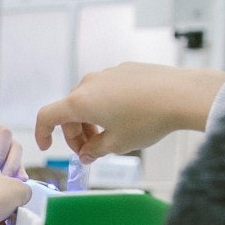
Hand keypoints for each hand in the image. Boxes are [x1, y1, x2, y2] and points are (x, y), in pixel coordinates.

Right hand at [33, 63, 224, 161]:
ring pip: (89, 100)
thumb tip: (87, 154)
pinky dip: (107, 106)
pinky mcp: (125, 70)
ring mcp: (108, 74)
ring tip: (111, 137)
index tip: (47, 147)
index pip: (47, 116)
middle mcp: (89, 84)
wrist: (182, 95)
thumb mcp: (118, 144)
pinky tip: (128, 118)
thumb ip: (95, 150)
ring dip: (92, 120)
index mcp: (80, 102)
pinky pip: (107, 90)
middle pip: (70, 111)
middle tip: (90, 152)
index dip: (42, 133)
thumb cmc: (149, 120)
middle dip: (75, 134)